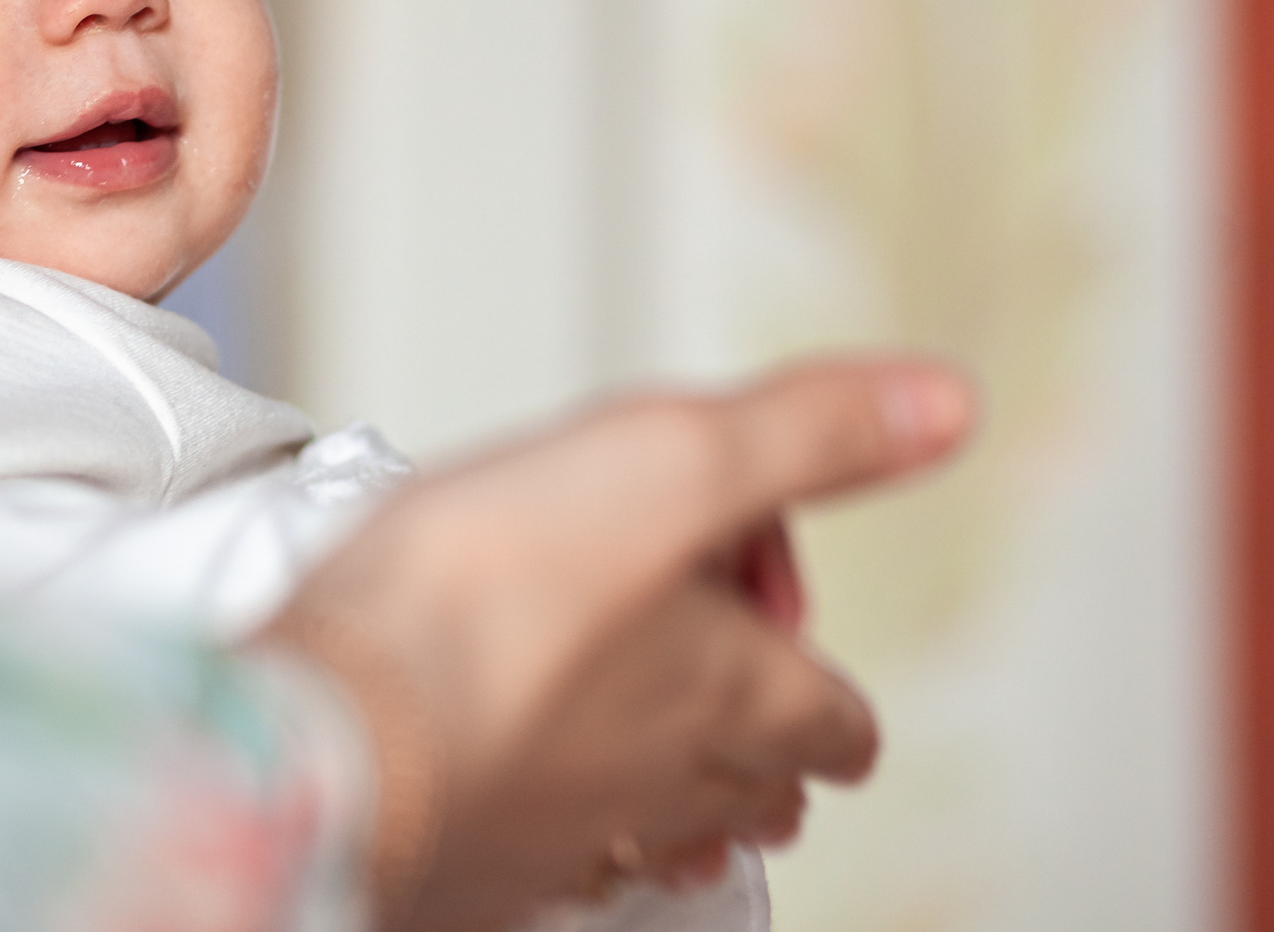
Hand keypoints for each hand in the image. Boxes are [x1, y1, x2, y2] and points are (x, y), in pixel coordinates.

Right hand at [256, 356, 974, 931]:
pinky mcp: (474, 868)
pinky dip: (552, 818)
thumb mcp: (672, 458)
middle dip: (751, 727)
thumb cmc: (484, 601)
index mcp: (741, 700)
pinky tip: (516, 782)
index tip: (750, 582)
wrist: (330, 726)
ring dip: (665, 785)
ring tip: (634, 741)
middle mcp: (673, 788)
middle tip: (702, 659)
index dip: (819, 658)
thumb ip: (811, 432)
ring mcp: (572, 841)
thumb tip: (943, 405)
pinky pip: (546, 856)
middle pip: (761, 787)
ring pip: (659, 831)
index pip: (840, 719)